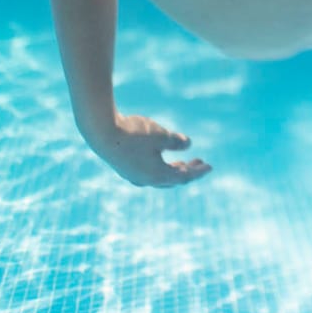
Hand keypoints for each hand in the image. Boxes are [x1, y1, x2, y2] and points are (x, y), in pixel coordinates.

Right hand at [86, 113, 211, 187]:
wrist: (101, 132)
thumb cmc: (134, 133)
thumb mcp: (161, 135)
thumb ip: (176, 142)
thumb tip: (188, 144)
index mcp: (157, 176)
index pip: (184, 177)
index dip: (198, 172)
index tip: (210, 166)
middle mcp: (145, 180)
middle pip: (172, 180)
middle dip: (187, 171)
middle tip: (200, 162)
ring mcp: (133, 175)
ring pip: (159, 177)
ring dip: (173, 169)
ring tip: (182, 162)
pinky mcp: (125, 168)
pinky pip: (148, 172)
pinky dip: (159, 167)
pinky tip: (160, 156)